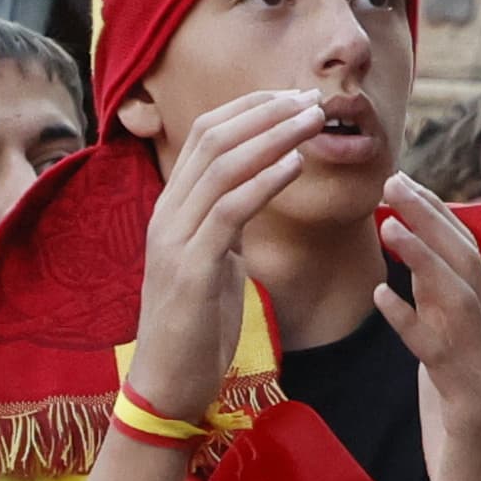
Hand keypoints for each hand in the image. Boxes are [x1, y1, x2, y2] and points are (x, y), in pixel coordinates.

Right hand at [126, 89, 329, 418]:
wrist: (169, 383)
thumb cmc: (197, 329)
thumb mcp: (214, 265)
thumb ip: (225, 228)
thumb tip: (252, 198)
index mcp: (172, 208)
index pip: (204, 136)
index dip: (250, 110)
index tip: (293, 98)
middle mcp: (166, 212)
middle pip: (211, 137)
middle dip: (265, 111)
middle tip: (312, 98)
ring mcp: (173, 237)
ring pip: (221, 166)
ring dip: (273, 137)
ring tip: (314, 120)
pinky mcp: (190, 268)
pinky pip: (229, 211)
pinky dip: (264, 182)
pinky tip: (295, 165)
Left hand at [374, 174, 480, 480]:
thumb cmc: (460, 437)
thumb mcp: (446, 369)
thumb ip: (437, 325)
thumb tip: (413, 281)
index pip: (468, 260)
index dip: (438, 216)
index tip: (404, 180)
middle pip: (468, 267)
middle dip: (432, 219)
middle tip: (393, 179)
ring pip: (461, 302)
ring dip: (424, 258)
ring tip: (387, 222)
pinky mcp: (471, 408)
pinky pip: (440, 357)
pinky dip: (412, 324)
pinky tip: (383, 298)